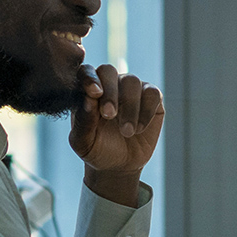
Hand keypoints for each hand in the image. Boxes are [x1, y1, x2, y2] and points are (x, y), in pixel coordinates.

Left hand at [71, 64, 163, 206]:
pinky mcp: (152, 99)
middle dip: (110, 93)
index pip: (86, 72)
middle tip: (109, 116)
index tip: (94, 94)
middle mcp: (109, 85)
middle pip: (109, 71)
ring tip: (127, 132)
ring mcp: (131, 90)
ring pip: (132, 82)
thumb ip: (83, 121)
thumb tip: (89, 99)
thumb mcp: (83, 142)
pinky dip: (146, 111)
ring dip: (130, 108)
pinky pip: (153, 94)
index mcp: (87, 91)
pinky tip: (139, 129)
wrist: (119, 165)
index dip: (90, 78)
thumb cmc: (96, 150)